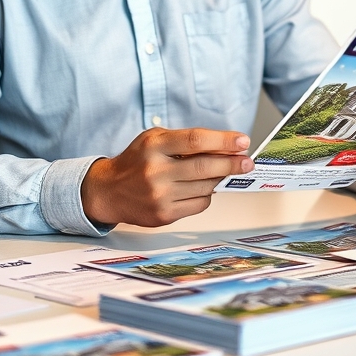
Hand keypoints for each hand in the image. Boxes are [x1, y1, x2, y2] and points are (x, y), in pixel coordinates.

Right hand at [81, 127, 253, 227]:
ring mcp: (159, 196)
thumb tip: (225, 148)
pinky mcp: (164, 215)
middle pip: (204, 167)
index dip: (223, 141)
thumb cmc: (137, 161)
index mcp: (154, 146)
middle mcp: (155, 171)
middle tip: (247, 162)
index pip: (195, 140)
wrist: (108, 191)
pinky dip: (205, 195)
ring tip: (221, 173)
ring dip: (219, 180)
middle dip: (232, 164)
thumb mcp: (155, 140)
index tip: (243, 142)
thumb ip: (186, 142)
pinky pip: (199, 205)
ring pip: (206, 188)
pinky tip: (199, 188)